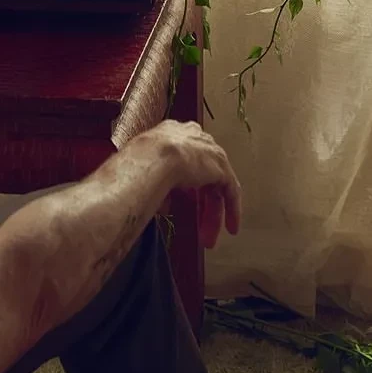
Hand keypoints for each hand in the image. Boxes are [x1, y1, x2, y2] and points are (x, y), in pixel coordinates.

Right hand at [142, 120, 242, 247]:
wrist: (155, 156)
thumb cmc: (140, 163)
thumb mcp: (146, 172)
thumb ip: (159, 188)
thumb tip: (164, 205)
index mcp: (173, 133)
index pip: (183, 160)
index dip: (183, 186)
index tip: (181, 204)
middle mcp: (195, 138)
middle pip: (202, 175)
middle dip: (200, 205)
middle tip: (198, 229)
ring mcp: (210, 152)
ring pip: (215, 186)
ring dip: (212, 213)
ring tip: (209, 238)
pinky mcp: (221, 166)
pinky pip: (230, 191)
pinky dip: (231, 209)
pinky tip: (230, 228)